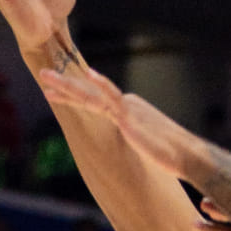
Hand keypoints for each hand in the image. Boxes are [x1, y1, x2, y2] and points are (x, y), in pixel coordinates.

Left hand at [37, 65, 199, 175]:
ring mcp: (127, 109)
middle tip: (43, 74)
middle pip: (89, 93)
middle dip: (64, 84)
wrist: (187, 156)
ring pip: (91, 94)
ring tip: (45, 77)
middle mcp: (126, 104)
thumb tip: (129, 149)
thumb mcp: (144, 145)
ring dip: (66, 85)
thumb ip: (132, 140)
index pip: (95, 101)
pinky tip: (87, 76)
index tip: (53, 91)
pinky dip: (98, 87)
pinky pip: (111, 100)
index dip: (72, 95)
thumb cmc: (170, 155)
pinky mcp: (130, 118)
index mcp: (127, 111)